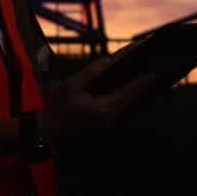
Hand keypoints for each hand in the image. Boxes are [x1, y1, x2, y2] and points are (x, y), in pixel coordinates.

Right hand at [38, 49, 155, 144]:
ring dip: (132, 94)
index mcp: (103, 109)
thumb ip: (93, 72)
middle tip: (151, 72)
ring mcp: (105, 128)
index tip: (154, 71)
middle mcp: (108, 121)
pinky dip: (121, 101)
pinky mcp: (100, 130)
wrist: (42, 133)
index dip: (142, 80)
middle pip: (130, 101)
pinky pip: (116, 113)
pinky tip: (123, 92)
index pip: (129, 91)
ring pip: (125, 108)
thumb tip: (110, 61)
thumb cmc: (53, 108)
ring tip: (140, 79)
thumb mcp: (71, 85)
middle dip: (140, 86)